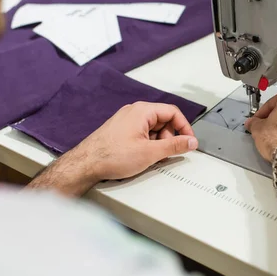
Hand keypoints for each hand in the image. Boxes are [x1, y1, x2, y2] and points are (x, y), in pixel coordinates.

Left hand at [74, 101, 198, 182]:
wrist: (85, 164)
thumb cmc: (111, 156)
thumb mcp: (150, 152)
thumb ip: (174, 146)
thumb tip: (190, 141)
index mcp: (142, 111)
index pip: (173, 112)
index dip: (184, 127)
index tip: (189, 141)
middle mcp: (134, 112)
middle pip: (163, 120)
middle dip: (169, 138)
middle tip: (167, 153)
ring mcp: (126, 121)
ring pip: (153, 129)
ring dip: (158, 143)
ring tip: (151, 157)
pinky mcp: (121, 130)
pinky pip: (142, 133)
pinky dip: (147, 144)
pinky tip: (142, 157)